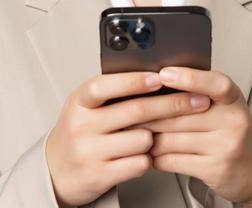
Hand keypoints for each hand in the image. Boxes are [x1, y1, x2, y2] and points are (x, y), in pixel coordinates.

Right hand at [45, 71, 212, 206]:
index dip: (134, 81)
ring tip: (152, 136)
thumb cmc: (80, 133)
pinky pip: (140, 164)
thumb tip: (157, 76)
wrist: (56, 171)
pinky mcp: (100, 175)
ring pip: (143, 139)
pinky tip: (143, 155)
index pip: (105, 86)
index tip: (161, 77)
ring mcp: (90, 151)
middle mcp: (82, 125)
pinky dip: (148, 159)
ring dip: (156, 138)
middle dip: (172, 104)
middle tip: (195, 101)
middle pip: (135, 111)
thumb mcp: (86, 107)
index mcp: (79, 102)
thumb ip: (112, 93)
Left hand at [137, 67, 251, 206]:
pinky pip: (172, 160)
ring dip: (148, 137)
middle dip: (149, 113)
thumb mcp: (224, 107)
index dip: (190, 78)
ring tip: (136, 133)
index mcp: (233, 100)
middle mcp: (233, 121)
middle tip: (128, 109)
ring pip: (171, 138)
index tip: (165, 74)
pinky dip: (155, 157)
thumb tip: (155, 83)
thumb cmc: (231, 132)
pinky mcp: (213, 169)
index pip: (216, 84)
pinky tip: (151, 153)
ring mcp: (224, 147)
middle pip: (180, 114)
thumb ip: (198, 94)